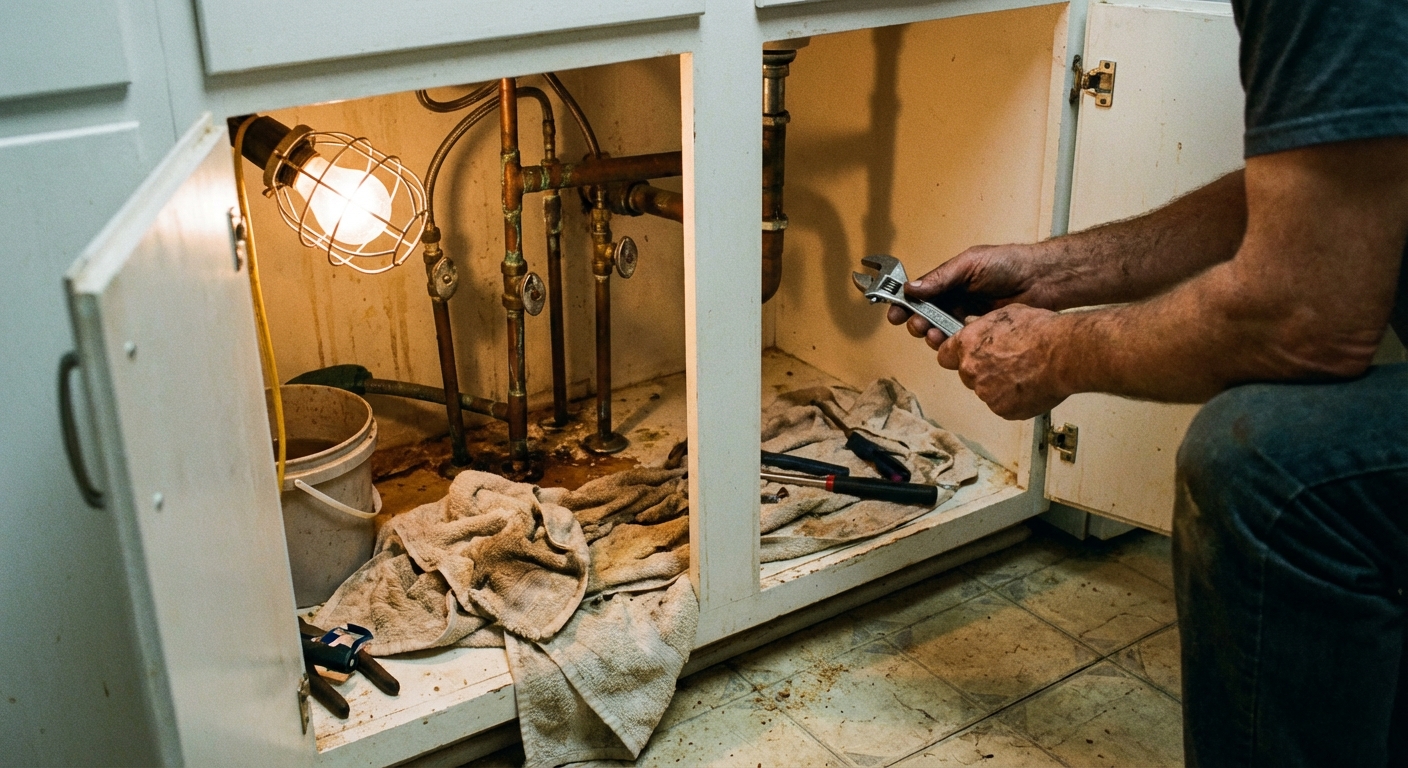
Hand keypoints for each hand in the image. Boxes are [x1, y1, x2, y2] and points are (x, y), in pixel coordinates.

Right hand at [888, 244, 1056, 348]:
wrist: (1041, 280)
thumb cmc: (1008, 264)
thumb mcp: (969, 264)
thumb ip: (941, 277)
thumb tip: (911, 288)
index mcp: (948, 281)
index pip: (919, 295)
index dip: (904, 305)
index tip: (894, 315)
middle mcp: (954, 300)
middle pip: (925, 318)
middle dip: (916, 324)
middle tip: (918, 326)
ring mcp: (966, 318)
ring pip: (940, 333)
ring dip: (932, 336)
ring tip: (934, 335)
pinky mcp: (980, 334)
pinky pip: (960, 343)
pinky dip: (952, 344)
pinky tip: (954, 341)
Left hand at [936, 304, 1068, 419]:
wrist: (1063, 353)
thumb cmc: (1040, 331)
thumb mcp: (1006, 314)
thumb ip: (983, 324)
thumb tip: (972, 326)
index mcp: (967, 345)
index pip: (944, 356)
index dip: (956, 356)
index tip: (965, 356)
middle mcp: (971, 370)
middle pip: (967, 375)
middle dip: (981, 371)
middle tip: (1005, 363)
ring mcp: (986, 393)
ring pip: (986, 391)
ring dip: (998, 386)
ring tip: (1023, 373)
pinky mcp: (1002, 410)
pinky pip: (1003, 406)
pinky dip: (1013, 400)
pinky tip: (1029, 386)